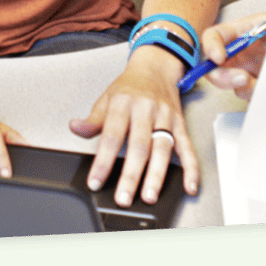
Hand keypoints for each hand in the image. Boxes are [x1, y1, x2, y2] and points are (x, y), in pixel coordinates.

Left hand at [70, 44, 198, 204]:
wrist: (156, 67)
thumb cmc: (129, 87)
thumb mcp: (106, 99)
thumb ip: (92, 119)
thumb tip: (75, 128)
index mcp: (123, 104)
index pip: (111, 137)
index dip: (102, 161)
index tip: (95, 182)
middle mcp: (145, 110)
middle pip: (139, 146)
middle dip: (131, 175)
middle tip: (124, 198)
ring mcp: (165, 117)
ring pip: (162, 149)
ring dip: (156, 175)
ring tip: (149, 196)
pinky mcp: (180, 123)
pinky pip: (187, 147)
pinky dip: (191, 168)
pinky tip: (189, 186)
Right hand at [200, 8, 265, 94]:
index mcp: (243, 31)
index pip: (216, 35)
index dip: (211, 46)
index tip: (219, 57)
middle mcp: (241, 51)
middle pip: (215, 66)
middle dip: (222, 76)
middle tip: (243, 78)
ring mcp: (248, 69)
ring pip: (231, 84)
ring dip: (243, 87)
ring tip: (264, 82)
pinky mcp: (260, 84)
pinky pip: (251, 95)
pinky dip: (258, 96)